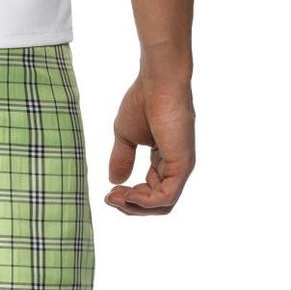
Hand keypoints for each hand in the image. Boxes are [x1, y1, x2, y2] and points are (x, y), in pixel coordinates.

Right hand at [107, 76, 195, 215]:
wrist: (157, 83)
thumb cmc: (143, 101)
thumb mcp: (125, 136)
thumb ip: (122, 158)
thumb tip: (114, 180)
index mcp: (164, 159)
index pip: (151, 191)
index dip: (129, 197)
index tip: (108, 193)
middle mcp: (175, 166)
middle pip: (157, 203)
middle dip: (131, 206)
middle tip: (110, 198)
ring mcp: (181, 167)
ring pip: (162, 205)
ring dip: (135, 206)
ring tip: (115, 197)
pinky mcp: (181, 165)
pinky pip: (165, 196)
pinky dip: (144, 201)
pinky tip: (128, 193)